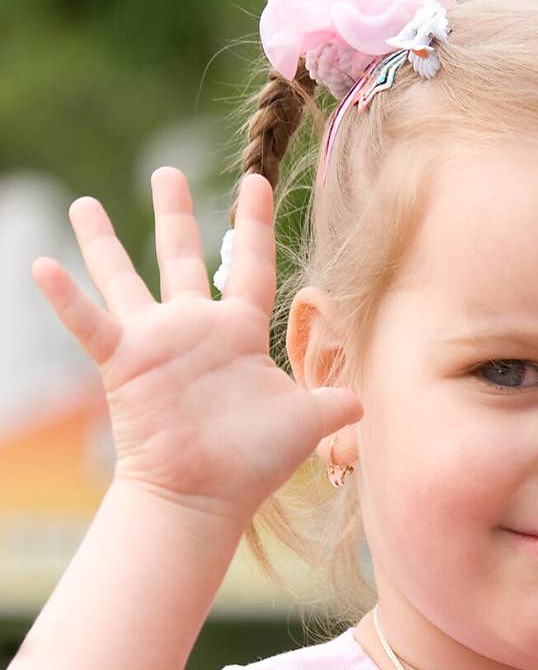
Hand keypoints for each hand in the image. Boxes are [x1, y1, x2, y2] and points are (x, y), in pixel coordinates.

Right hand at [31, 167, 361, 525]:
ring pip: (124, 278)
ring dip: (102, 241)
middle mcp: (195, 328)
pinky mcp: (123, 364)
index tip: (256, 182)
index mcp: (240, 333)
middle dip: (175, 214)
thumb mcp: (306, 423)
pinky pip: (88, 323)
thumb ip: (333, 401)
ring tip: (83, 202)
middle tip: (166, 171)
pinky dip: (65, 296)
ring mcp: (156, 343)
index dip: (253, 224)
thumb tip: (364, 401)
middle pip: (183, 256)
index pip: (251, 265)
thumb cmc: (253, 464)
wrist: (204, 498)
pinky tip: (41, 263)